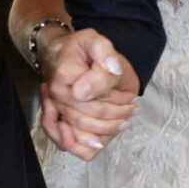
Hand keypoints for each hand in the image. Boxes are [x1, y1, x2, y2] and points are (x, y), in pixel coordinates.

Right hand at [35, 25, 138, 159]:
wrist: (58, 54)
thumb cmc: (79, 48)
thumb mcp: (94, 40)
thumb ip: (104, 52)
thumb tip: (113, 70)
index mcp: (64, 78)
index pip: (94, 100)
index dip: (117, 101)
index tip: (133, 96)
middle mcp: (55, 97)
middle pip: (88, 119)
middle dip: (116, 117)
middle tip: (134, 109)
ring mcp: (54, 110)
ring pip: (79, 135)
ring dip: (105, 133)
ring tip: (125, 124)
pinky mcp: (55, 120)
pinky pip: (66, 143)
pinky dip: (83, 147)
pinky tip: (101, 142)